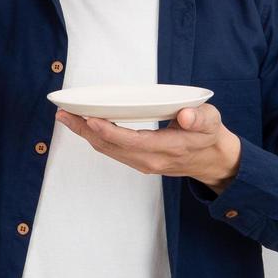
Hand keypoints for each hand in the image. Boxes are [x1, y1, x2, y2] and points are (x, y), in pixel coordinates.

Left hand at [54, 102, 241, 193]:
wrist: (213, 160)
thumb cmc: (209, 135)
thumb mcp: (211, 122)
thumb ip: (200, 119)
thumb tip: (185, 116)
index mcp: (168, 149)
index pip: (132, 141)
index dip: (109, 131)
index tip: (90, 119)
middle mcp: (151, 160)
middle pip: (111, 146)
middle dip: (85, 130)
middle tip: (63, 113)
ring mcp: (143, 163)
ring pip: (107, 150)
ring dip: (84, 134)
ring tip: (65, 117)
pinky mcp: (139, 161)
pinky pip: (111, 151)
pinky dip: (94, 138)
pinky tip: (83, 126)